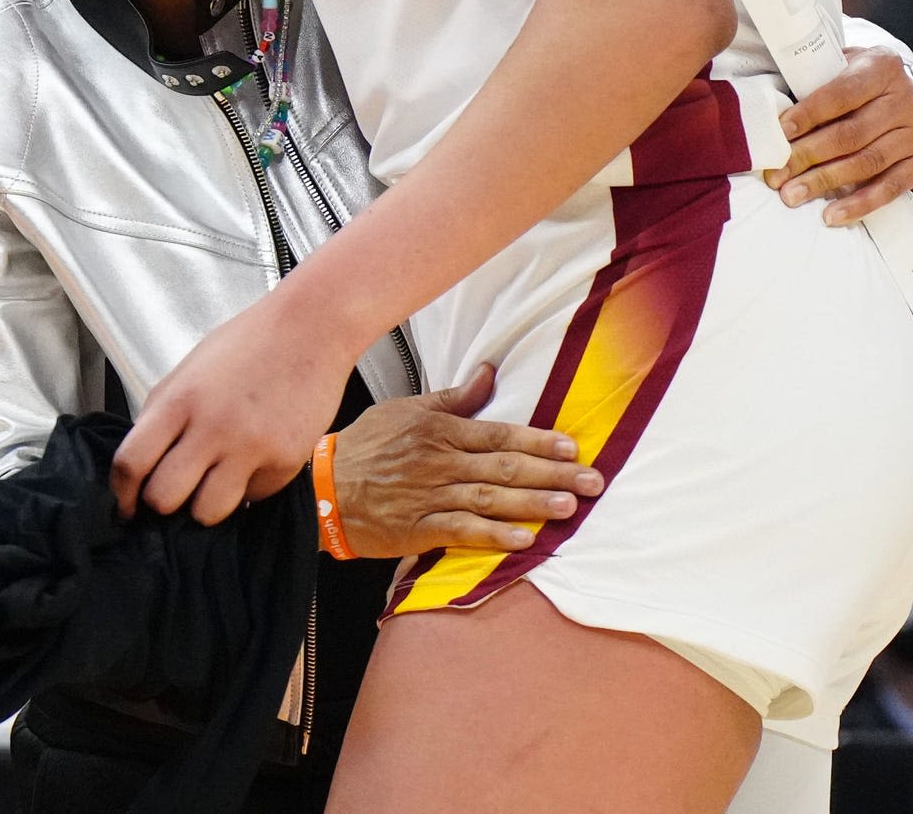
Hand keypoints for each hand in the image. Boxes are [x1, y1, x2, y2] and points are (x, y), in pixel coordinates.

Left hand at [112, 295, 355, 523]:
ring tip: (216, 482)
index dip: (121, 494)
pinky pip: (252, 497)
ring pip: (207, 512)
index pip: (131, 462)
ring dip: (206, 504)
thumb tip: (144, 465)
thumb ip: (164, 415)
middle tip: (176, 493)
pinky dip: (248, 487)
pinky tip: (256, 458)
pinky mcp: (284, 463)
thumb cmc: (248, 345)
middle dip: (164, 504)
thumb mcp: (190, 371)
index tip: (126, 506)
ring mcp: (250, 448)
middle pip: (164, 498)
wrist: (310, 329)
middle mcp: (211, 427)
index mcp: (178, 400)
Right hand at [326, 365, 602, 556]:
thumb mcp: (408, 409)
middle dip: (552, 474)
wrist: (320, 487)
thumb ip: (454, 398)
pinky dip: (492, 536)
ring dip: (532, 504)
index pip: (499, 434)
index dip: (538, 441)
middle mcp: (439, 462)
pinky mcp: (417, 529)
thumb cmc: (366, 446)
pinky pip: (460, 532)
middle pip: (504, 467)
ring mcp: (429, 496)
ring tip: (569, 508)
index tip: (572, 447)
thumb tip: (489, 371)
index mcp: (440, 430)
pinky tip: (522, 540)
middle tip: (592, 482)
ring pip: (489, 499)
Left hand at [776, 48, 912, 222]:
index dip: (808, 115)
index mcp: (883, 67)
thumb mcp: (846, 66)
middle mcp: (907, 98)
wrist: (912, 90)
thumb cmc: (867, 81)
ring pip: (867, 163)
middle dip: (808, 156)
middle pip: (851, 134)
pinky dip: (860, 203)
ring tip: (793, 194)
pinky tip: (832, 214)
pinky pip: (892, 188)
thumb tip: (778, 119)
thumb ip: (819, 83)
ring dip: (826, 182)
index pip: (841, 94)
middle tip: (777, 175)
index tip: (781, 134)